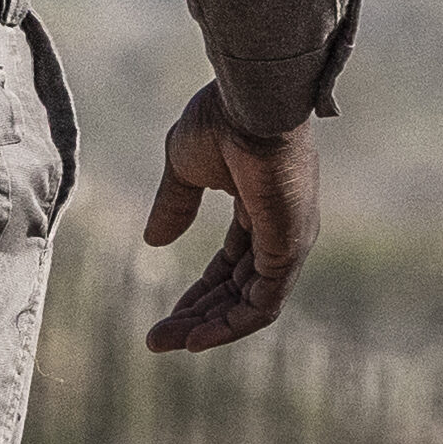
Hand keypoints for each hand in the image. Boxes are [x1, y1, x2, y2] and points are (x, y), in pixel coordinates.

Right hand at [140, 83, 318, 351]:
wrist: (249, 101)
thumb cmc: (221, 120)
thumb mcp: (184, 168)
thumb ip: (174, 205)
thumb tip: (154, 242)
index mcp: (260, 208)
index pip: (231, 264)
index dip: (199, 292)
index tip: (166, 315)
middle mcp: (280, 230)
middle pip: (239, 290)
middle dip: (198, 317)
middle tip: (157, 339)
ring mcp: (289, 241)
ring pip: (250, 304)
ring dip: (209, 328)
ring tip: (166, 342)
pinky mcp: (289, 249)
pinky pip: (263, 304)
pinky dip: (231, 326)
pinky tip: (197, 338)